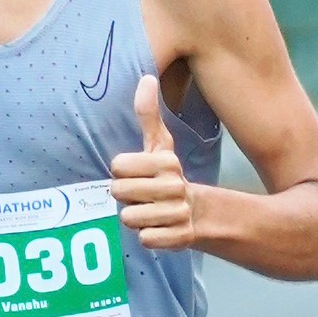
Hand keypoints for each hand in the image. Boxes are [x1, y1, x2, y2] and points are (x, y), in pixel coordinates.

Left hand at [111, 75, 194, 249]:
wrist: (199, 213)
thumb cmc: (168, 176)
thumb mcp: (160, 146)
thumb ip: (148, 114)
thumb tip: (145, 77)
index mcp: (166, 162)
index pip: (117, 166)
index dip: (122, 173)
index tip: (136, 175)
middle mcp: (173, 186)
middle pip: (119, 192)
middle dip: (125, 197)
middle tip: (142, 196)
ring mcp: (177, 213)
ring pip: (129, 218)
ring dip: (135, 218)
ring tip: (150, 212)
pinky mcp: (180, 238)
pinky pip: (145, 239)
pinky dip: (148, 237)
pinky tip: (159, 229)